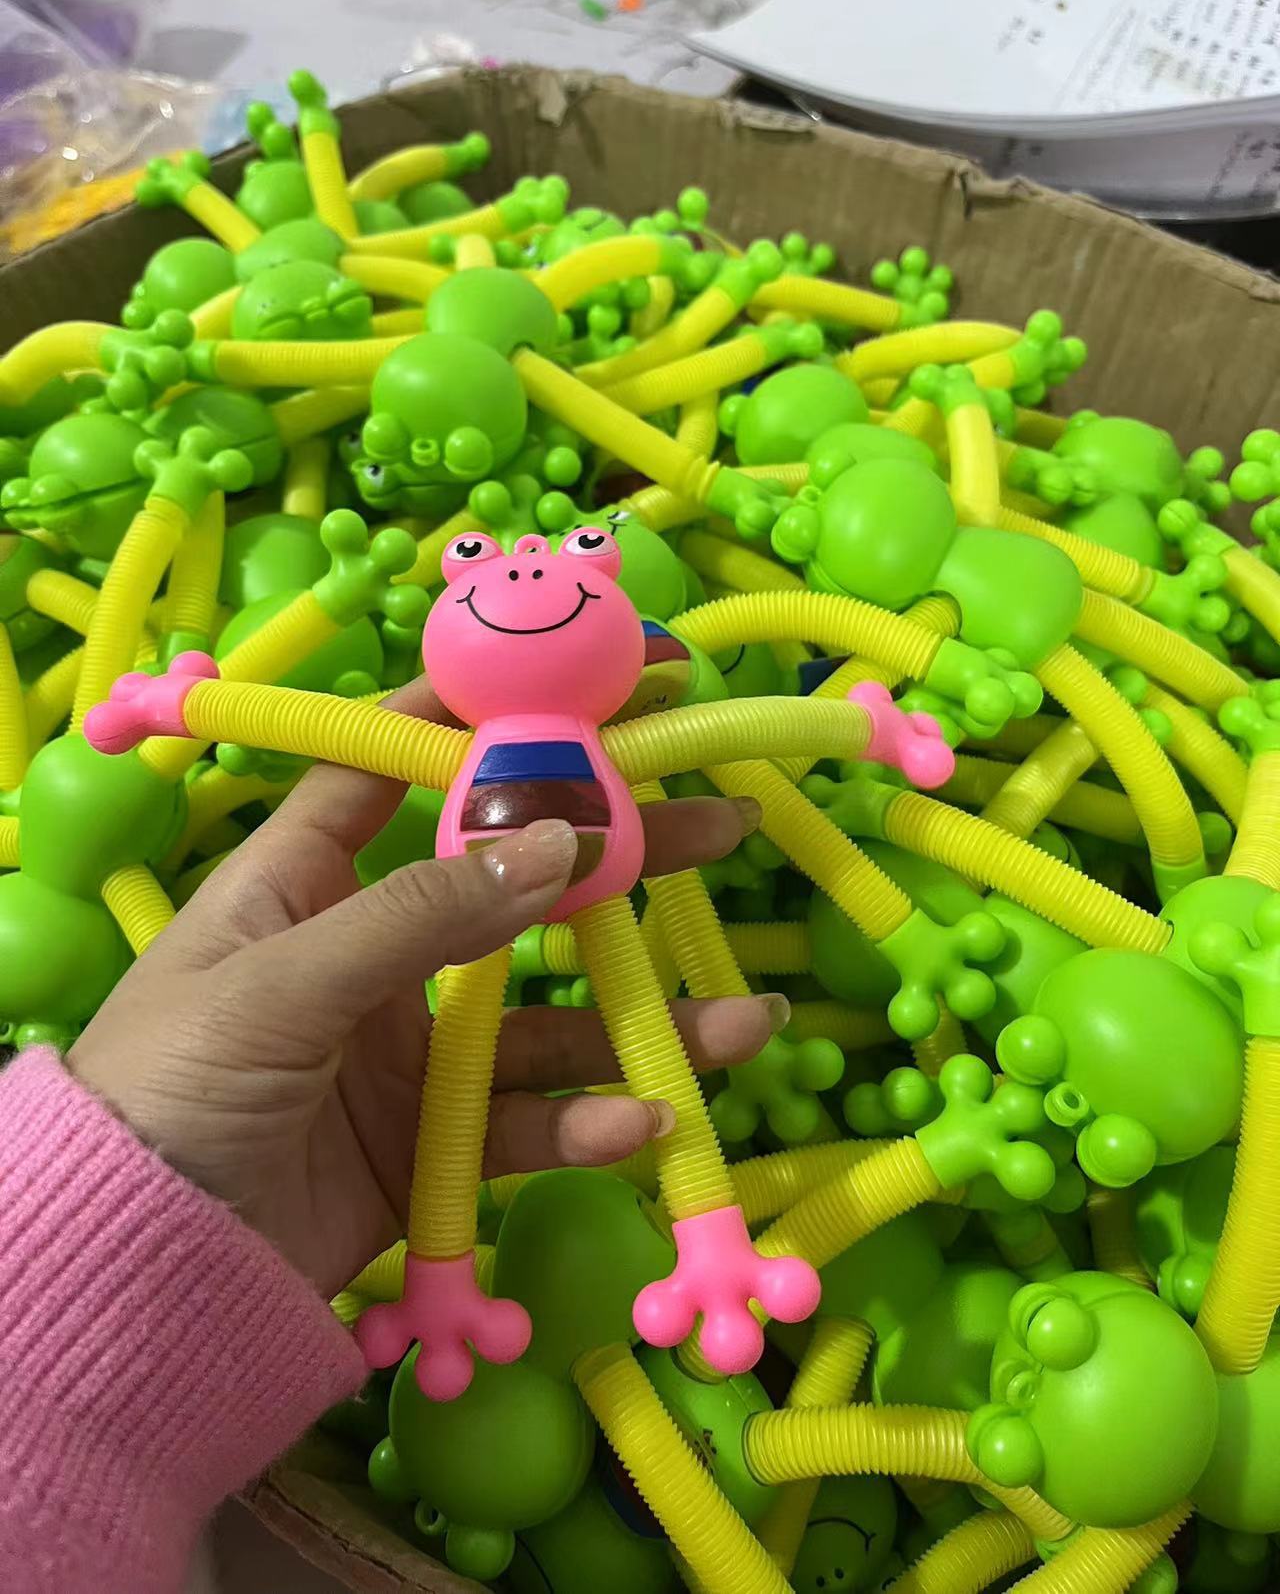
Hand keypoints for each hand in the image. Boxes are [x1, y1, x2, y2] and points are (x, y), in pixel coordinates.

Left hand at [68, 680, 774, 1295]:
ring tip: (745, 1023)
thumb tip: (562, 842)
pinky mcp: (434, 1139)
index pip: (398, 768)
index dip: (486, 721)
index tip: (587, 686)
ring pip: (547, 1015)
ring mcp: (409, 1046)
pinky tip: (649, 1122)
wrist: (136, 1273)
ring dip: (643, 1018)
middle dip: (614, 856)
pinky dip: (592, 1120)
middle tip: (720, 825)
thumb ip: (422, 914)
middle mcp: (368, 947)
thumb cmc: (173, 1088)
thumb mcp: (283, 982)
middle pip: (510, 881)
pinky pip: (530, 1117)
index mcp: (303, 879)